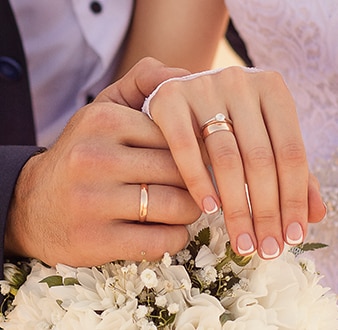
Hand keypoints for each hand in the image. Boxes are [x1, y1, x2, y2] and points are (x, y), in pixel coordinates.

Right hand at [5, 58, 200, 266]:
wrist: (32, 204)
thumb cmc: (83, 154)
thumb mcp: (103, 109)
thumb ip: (143, 82)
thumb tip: (187, 75)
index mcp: (104, 121)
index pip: (177, 135)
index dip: (196, 151)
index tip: (201, 161)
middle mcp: (95, 158)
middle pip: (180, 171)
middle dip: (197, 182)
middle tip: (199, 187)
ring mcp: (92, 202)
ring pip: (176, 206)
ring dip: (190, 211)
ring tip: (185, 207)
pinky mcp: (95, 240)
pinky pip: (160, 241)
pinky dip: (176, 237)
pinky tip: (170, 230)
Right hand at [145, 66, 325, 258]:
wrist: (181, 91)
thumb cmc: (226, 117)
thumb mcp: (260, 134)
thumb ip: (288, 168)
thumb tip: (315, 214)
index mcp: (271, 88)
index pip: (292, 152)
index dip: (295, 198)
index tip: (292, 237)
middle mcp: (240, 82)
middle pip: (260, 158)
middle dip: (267, 211)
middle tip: (266, 249)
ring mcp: (203, 88)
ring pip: (226, 158)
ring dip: (236, 207)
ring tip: (243, 241)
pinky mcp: (170, 99)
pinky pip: (186, 148)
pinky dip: (199, 181)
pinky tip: (209, 210)